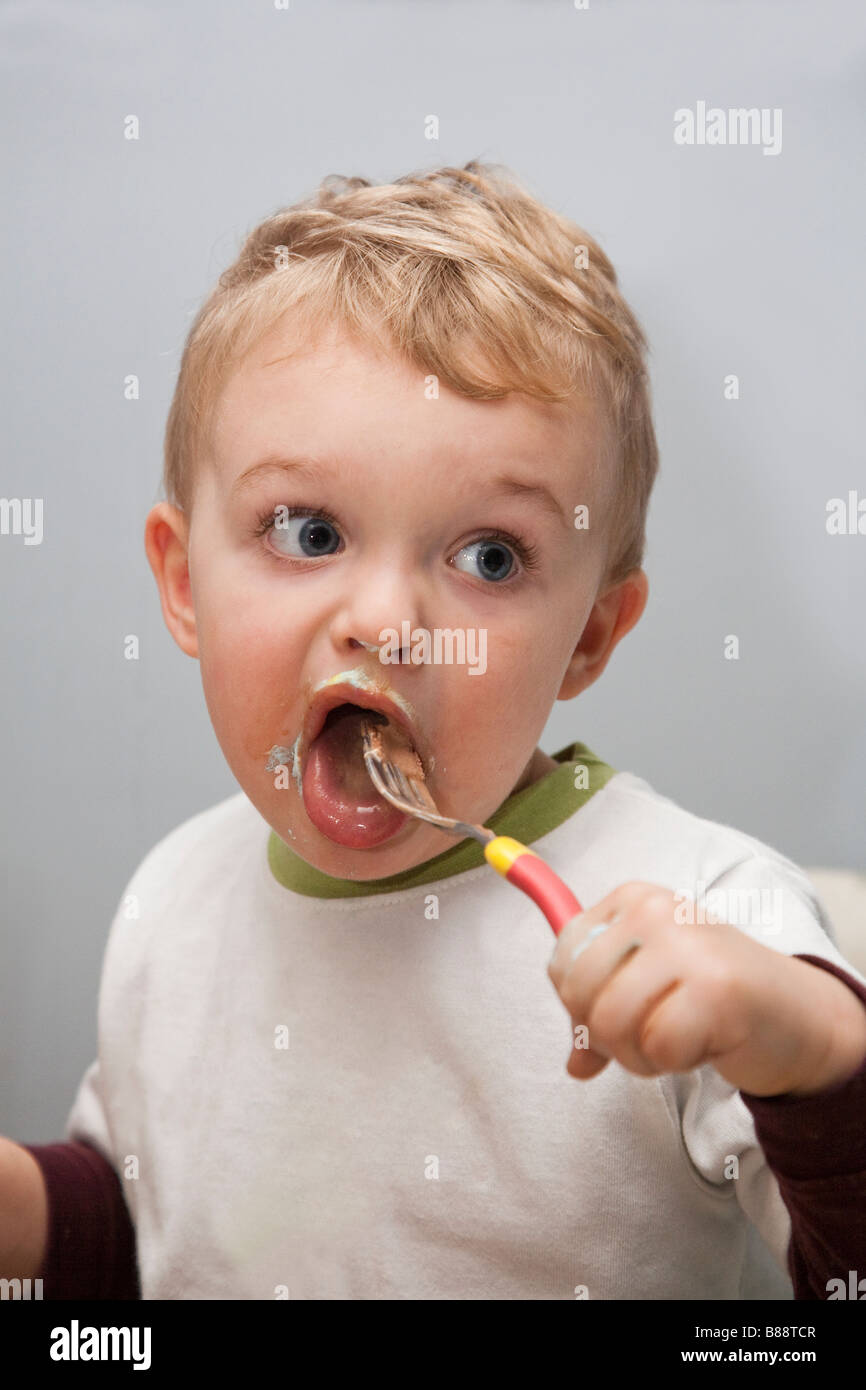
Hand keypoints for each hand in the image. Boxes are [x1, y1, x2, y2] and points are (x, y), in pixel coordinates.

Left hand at [547, 882, 865, 1095]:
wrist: (795, 1012)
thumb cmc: (712, 997)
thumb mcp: (648, 985)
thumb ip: (601, 1011)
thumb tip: (574, 1062)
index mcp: (632, 899)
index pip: (562, 958)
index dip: (578, 1003)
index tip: (618, 1011)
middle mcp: (654, 910)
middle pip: (579, 992)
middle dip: (606, 1034)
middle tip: (649, 1036)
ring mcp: (686, 945)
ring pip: (611, 1022)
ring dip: (639, 1055)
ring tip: (676, 1040)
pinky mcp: (716, 989)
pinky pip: (657, 1046)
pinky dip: (673, 1062)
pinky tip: (703, 1044)